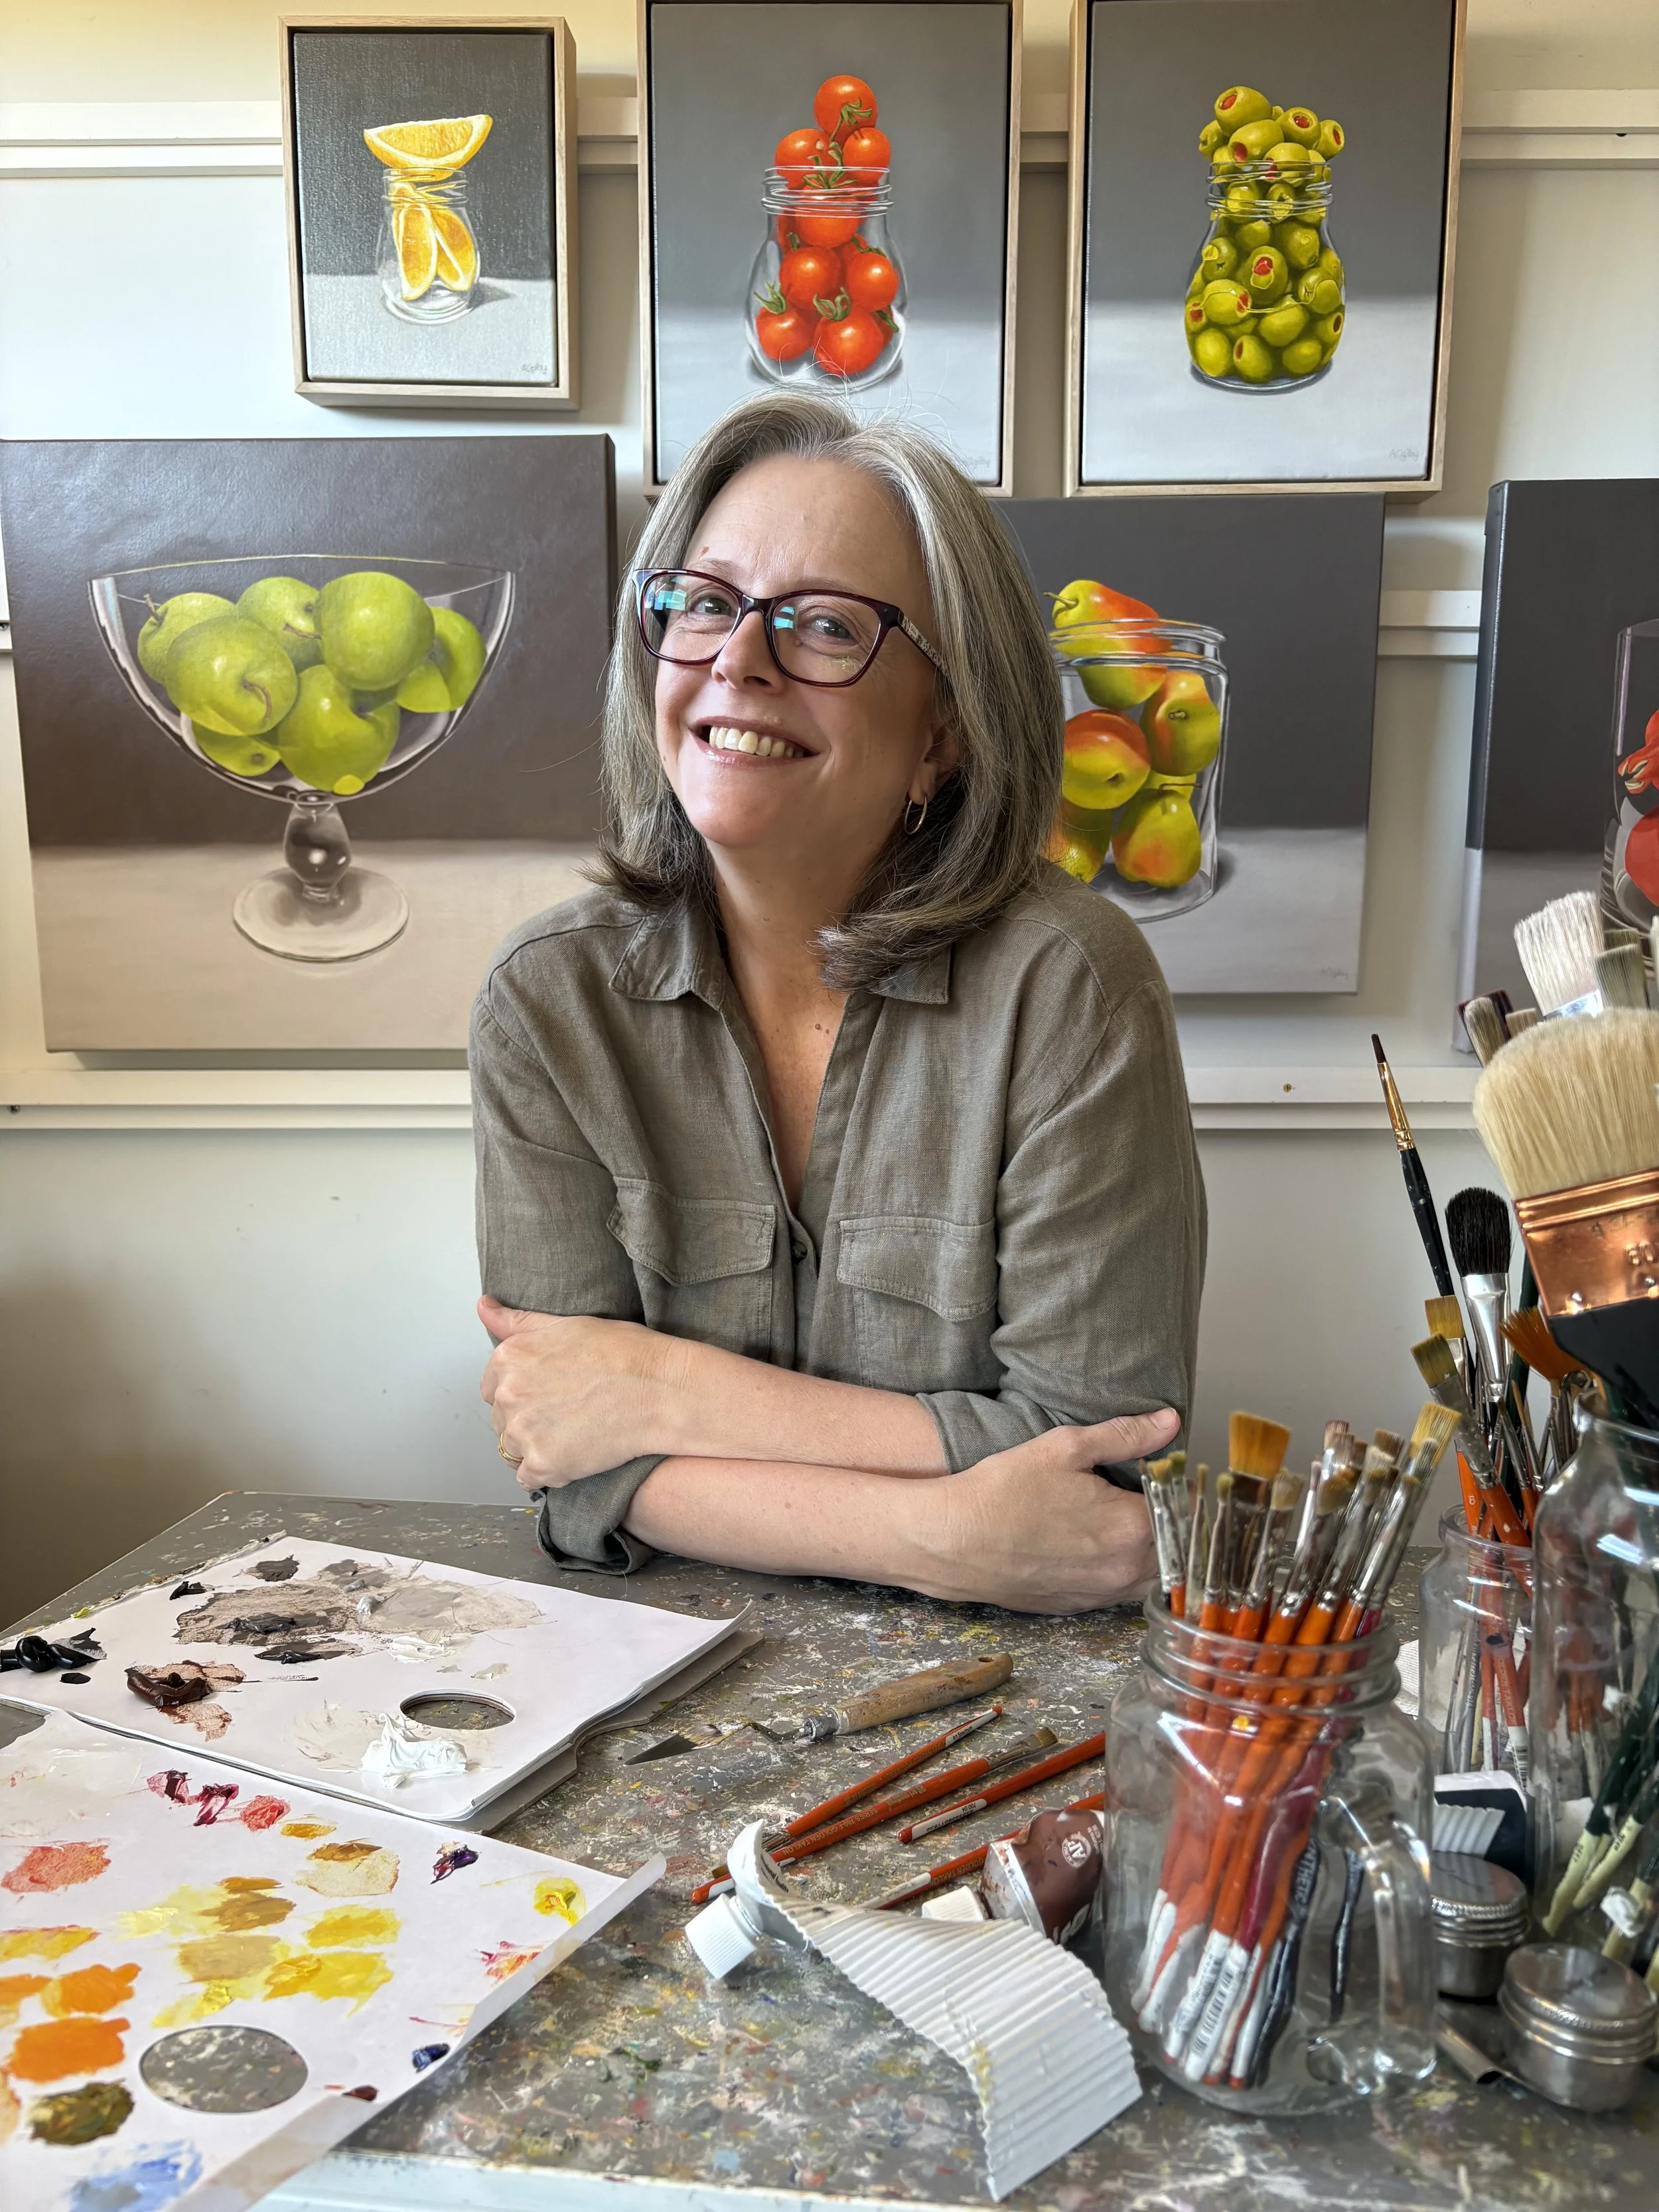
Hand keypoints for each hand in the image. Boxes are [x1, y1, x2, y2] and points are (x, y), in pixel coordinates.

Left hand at [480, 1297, 669, 1489]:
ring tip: (574, 1433)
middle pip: (501, 1419)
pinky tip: (574, 1454)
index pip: (490, 1386)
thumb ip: (518, 1322)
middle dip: (527, 1419)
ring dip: (536, 1446)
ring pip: (512, 1449)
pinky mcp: (543, 1464)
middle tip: (568, 1412)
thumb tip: (484, 1306)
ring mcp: (523, 1431)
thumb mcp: (567, 1325)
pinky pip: (528, 1478)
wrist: (661, 1390)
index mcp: (509, 1357)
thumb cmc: (623, 1353)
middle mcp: (508, 1394)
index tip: (549, 1392)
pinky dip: (547, 1471)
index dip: (522, 1392)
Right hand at [899, 1409, 1178, 1613]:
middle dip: (1176, 1525)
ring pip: (1152, 1578)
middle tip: (1160, 1497)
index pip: (1186, 1511)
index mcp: (1131, 1528)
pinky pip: (1119, 1592)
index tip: (1177, 1474)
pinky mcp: (1076, 1606)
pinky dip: (1123, 1570)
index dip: (1185, 1490)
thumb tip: (1170, 1421)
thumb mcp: (1065, 1447)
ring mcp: (1100, 1594)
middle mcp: (1124, 1570)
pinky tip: (1101, 1546)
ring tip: (1135, 1522)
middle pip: (1176, 1552)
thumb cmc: (1004, 1490)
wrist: (950, 1540)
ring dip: (1154, 1553)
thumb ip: (1125, 1435)